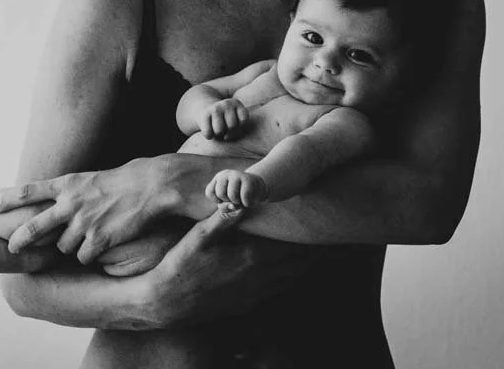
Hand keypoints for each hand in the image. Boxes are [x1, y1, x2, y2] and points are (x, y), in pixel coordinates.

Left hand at [0, 158, 166, 262]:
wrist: (148, 187)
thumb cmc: (118, 183)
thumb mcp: (86, 180)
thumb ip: (65, 193)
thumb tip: (47, 204)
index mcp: (66, 185)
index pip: (29, 191)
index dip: (7, 200)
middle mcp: (71, 203)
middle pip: (35, 226)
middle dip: (20, 239)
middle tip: (11, 247)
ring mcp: (84, 222)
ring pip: (63, 247)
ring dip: (71, 247)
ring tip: (88, 235)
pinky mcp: (99, 239)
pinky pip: (83, 257)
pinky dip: (88, 255)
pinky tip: (100, 245)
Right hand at [141, 204, 315, 326]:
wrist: (169, 301)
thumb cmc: (181, 264)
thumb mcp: (198, 236)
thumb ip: (222, 219)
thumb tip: (241, 200)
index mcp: (250, 257)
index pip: (290, 245)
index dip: (310, 237)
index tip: (326, 226)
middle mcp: (259, 277)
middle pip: (298, 263)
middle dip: (317, 251)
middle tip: (334, 239)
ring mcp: (254, 293)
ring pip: (291, 278)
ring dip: (307, 266)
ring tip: (321, 254)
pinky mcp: (247, 303)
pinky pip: (278, 290)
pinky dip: (291, 279)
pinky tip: (292, 273)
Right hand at [198, 98, 247, 139]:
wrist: (205, 108)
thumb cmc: (225, 120)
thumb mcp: (236, 122)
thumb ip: (237, 131)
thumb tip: (226, 137)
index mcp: (237, 103)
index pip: (243, 120)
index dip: (240, 126)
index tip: (235, 124)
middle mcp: (226, 104)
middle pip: (232, 126)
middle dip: (228, 130)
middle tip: (224, 127)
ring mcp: (215, 108)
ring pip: (219, 131)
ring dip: (218, 134)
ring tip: (217, 129)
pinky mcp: (204, 115)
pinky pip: (208, 133)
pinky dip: (208, 135)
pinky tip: (209, 131)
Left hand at [206, 169, 267, 207]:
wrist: (258, 188)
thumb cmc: (240, 197)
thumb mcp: (229, 204)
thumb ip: (226, 208)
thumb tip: (233, 206)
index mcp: (218, 179)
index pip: (209, 192)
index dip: (217, 201)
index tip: (226, 199)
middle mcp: (225, 174)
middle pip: (220, 194)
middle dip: (229, 202)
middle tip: (236, 199)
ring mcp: (236, 174)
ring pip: (232, 196)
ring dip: (239, 203)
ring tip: (242, 200)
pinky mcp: (248, 178)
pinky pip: (244, 196)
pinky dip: (247, 203)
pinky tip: (249, 200)